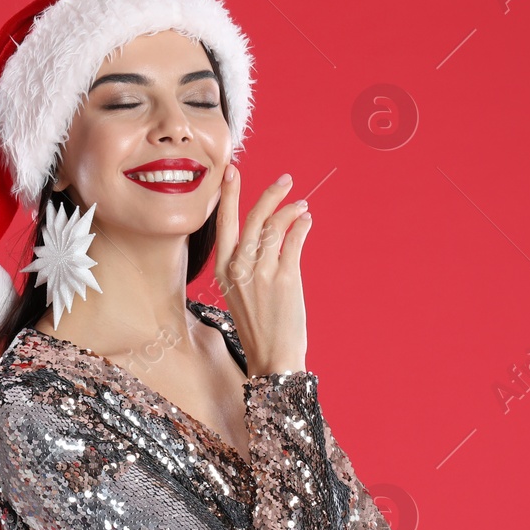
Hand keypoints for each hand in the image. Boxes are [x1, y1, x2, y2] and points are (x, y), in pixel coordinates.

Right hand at [213, 166, 312, 376]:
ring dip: (291, 210)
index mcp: (223, 271)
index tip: (232, 172)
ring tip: (302, 206)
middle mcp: (239, 268)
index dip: (230, 195)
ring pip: (276, 225)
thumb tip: (265, 233)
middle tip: (286, 180)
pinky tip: (306, 222)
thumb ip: (245, 264)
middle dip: (271, 194)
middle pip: (254, 218)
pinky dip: (302, 226)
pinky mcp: (286, 278)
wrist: (273, 358)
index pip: (224, 223)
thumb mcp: (238, 293)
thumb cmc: (258, 327)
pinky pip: (294, 240)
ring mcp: (262, 273)